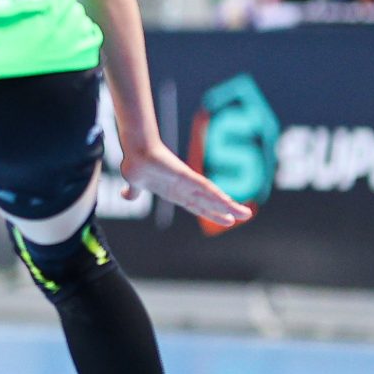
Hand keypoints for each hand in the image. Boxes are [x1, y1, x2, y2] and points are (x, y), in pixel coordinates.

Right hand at [119, 140, 251, 227]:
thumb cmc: (135, 164)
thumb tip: (126, 195)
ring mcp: (187, 181)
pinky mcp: (185, 174)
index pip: (198, 205)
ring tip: (245, 213)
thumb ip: (134, 192)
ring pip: (212, 196)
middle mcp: (185, 187)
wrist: (133, 152)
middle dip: (228, 210)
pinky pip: (204, 187)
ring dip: (229, 205)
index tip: (227, 220)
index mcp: (175, 192)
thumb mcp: (135, 185)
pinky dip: (216, 195)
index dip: (212, 213)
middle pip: (210, 202)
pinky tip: (228, 202)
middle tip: (246, 215)